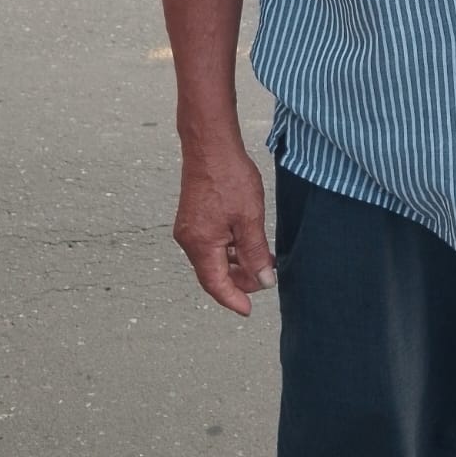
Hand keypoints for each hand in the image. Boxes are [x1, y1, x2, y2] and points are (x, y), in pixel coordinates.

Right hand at [173, 144, 276, 316]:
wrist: (210, 146)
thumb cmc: (228, 178)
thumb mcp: (250, 219)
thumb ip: (256, 253)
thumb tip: (263, 281)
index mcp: (200, 244)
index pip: (216, 284)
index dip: (233, 299)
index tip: (248, 310)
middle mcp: (189, 240)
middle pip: (213, 273)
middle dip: (239, 281)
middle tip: (265, 278)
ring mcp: (189, 228)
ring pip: (213, 258)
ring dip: (237, 264)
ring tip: (263, 261)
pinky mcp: (194, 217)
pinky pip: (211, 244)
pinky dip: (230, 249)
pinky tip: (249, 243)